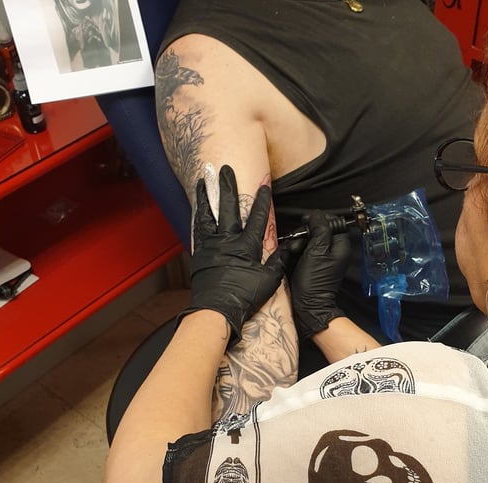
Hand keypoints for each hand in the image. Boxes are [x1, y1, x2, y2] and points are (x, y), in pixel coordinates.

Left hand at [179, 165, 287, 340]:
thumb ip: (278, 261)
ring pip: (208, 214)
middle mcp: (228, 241)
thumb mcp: (269, 280)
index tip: (265, 185)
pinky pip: (199, 229)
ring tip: (202, 179)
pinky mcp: (200, 253)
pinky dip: (199, 216)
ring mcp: (211, 245)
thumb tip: (289, 248)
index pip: (258, 218)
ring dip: (206, 195)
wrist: (216, 310)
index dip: (263, 201)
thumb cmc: (245, 297)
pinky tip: (198, 208)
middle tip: (225, 168)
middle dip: (228, 186)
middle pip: (229, 207)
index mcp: (247, 246)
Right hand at [289, 210, 350, 340]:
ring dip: (298, 242)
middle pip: (318, 229)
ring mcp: (322, 257)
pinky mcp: (312, 263)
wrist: (307, 304)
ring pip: (308, 239)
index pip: (331, 221)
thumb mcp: (317, 250)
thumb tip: (316, 214)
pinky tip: (292, 257)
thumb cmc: (314, 282)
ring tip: (294, 252)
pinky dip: (296, 251)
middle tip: (298, 242)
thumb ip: (320, 229)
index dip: (317, 220)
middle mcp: (333, 250)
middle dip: (304, 233)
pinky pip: (304, 250)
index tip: (305, 223)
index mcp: (340, 245)